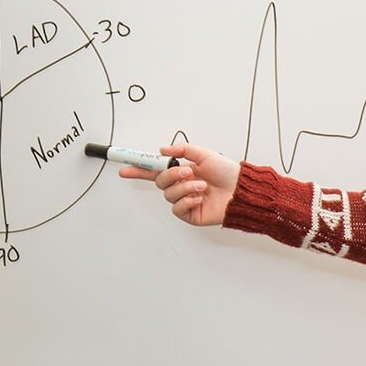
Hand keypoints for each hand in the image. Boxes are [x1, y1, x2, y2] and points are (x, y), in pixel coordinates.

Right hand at [115, 142, 236, 226]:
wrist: (241, 190)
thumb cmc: (227, 172)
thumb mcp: (203, 154)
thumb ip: (182, 150)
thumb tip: (163, 150)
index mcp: (182, 171)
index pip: (154, 171)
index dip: (138, 169)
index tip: (124, 167)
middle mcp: (181, 186)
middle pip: (159, 182)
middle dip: (171, 176)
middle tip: (188, 171)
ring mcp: (185, 201)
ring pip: (168, 195)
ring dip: (185, 188)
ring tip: (202, 186)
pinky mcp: (190, 215)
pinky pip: (177, 208)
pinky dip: (188, 200)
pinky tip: (200, 197)